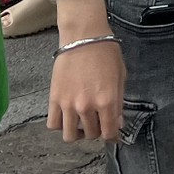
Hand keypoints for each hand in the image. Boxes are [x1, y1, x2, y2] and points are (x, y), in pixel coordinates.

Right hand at [49, 0, 124, 142]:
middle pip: (91, 134)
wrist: (83, 36)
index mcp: (107, 101)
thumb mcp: (120, 77)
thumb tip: (118, 124)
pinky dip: (61, 125)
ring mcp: (68, 104)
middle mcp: (87, 107)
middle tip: (98, 122)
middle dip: (97, 131)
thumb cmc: (106, 52)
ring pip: (69, 136)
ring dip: (77, 132)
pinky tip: (68, 117)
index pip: (109, 132)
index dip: (112, 136)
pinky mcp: (53, 99)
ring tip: (82, 123)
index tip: (112, 135)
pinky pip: (53, 124)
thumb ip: (119, 103)